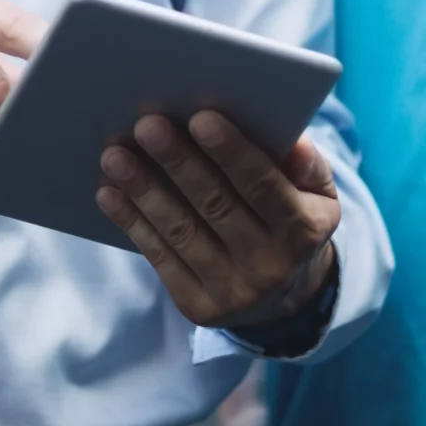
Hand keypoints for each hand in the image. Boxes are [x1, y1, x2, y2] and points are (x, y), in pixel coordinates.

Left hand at [96, 112, 338, 328]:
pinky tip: (109, 193)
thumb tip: (292, 143)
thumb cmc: (291, 219)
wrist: (286, 297)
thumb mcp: (316, 194)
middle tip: (146, 126)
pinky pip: (160, 258)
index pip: (264, 186)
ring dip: (144, 191)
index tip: (200, 118)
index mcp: (303, 230)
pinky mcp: (199, 307)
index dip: (232, 152)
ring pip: (181, 232)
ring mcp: (233, 291)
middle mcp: (271, 265)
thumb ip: (307, 165)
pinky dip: (132, 223)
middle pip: (216, 206)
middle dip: (178, 163)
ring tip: (115, 156)